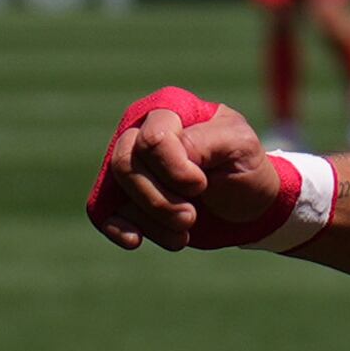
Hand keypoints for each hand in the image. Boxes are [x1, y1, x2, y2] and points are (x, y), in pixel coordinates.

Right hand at [83, 86, 298, 251]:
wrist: (247, 203)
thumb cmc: (244, 166)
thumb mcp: (240, 146)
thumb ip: (204, 140)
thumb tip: (167, 149)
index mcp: (168, 109)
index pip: (152, 141)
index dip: (175, 172)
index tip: (202, 185)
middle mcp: (141, 129)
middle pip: (125, 165)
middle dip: (160, 201)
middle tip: (191, 217)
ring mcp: (131, 163)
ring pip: (116, 191)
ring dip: (151, 219)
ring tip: (184, 230)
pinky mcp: (125, 194)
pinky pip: (102, 210)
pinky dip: (119, 228)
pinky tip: (137, 241)